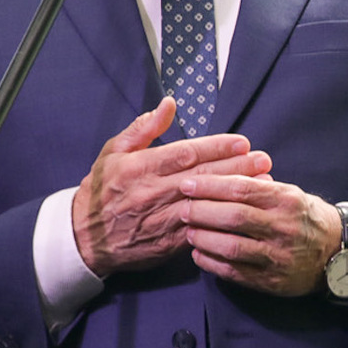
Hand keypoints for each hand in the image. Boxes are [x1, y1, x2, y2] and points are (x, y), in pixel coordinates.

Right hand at [72, 98, 268, 277]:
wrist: (84, 238)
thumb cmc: (102, 189)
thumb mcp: (114, 152)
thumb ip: (143, 128)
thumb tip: (169, 104)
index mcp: (140, 168)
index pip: (185, 153)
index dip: (216, 147)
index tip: (242, 142)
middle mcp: (152, 193)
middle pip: (202, 177)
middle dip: (236, 167)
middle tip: (263, 159)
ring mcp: (161, 220)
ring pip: (205, 204)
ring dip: (235, 194)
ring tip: (264, 183)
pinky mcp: (167, 244)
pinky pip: (199, 231)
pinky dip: (222, 222)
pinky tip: (243, 213)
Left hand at [178, 169, 342, 296]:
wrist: (336, 252)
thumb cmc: (306, 218)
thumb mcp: (290, 194)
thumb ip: (258, 187)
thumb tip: (219, 177)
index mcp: (286, 201)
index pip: (242, 188)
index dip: (210, 186)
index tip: (188, 184)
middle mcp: (283, 227)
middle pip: (233, 217)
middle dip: (201, 211)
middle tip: (183, 208)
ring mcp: (277, 256)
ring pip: (232, 247)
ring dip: (203, 238)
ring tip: (189, 231)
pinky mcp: (271, 279)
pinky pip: (234, 271)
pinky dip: (211, 262)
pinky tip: (199, 254)